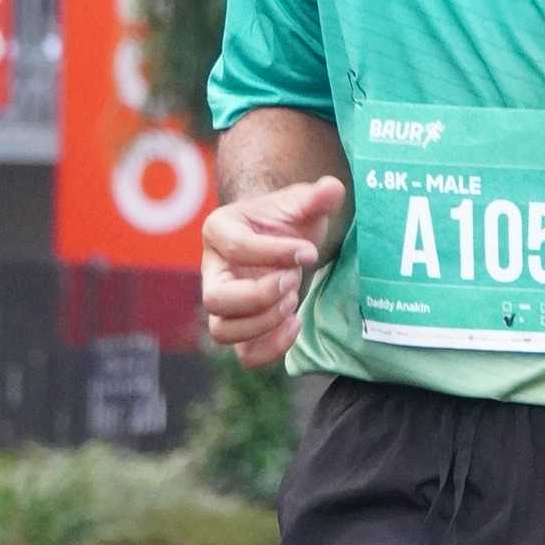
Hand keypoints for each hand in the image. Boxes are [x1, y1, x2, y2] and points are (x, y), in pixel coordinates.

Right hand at [200, 175, 346, 367]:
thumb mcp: (300, 202)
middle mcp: (212, 271)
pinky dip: (272, 348)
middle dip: (259, 295)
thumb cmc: (285, 219)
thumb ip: (316, 196)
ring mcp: (223, 304)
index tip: (310, 253)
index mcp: (219, 230)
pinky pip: (245, 355)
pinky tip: (296, 324)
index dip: (275, 253)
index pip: (236, 247)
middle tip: (292, 281)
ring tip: (293, 300)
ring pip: (222, 331)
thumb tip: (333, 188)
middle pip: (215, 298)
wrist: (280, 239)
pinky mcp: (240, 328)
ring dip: (263, 323)